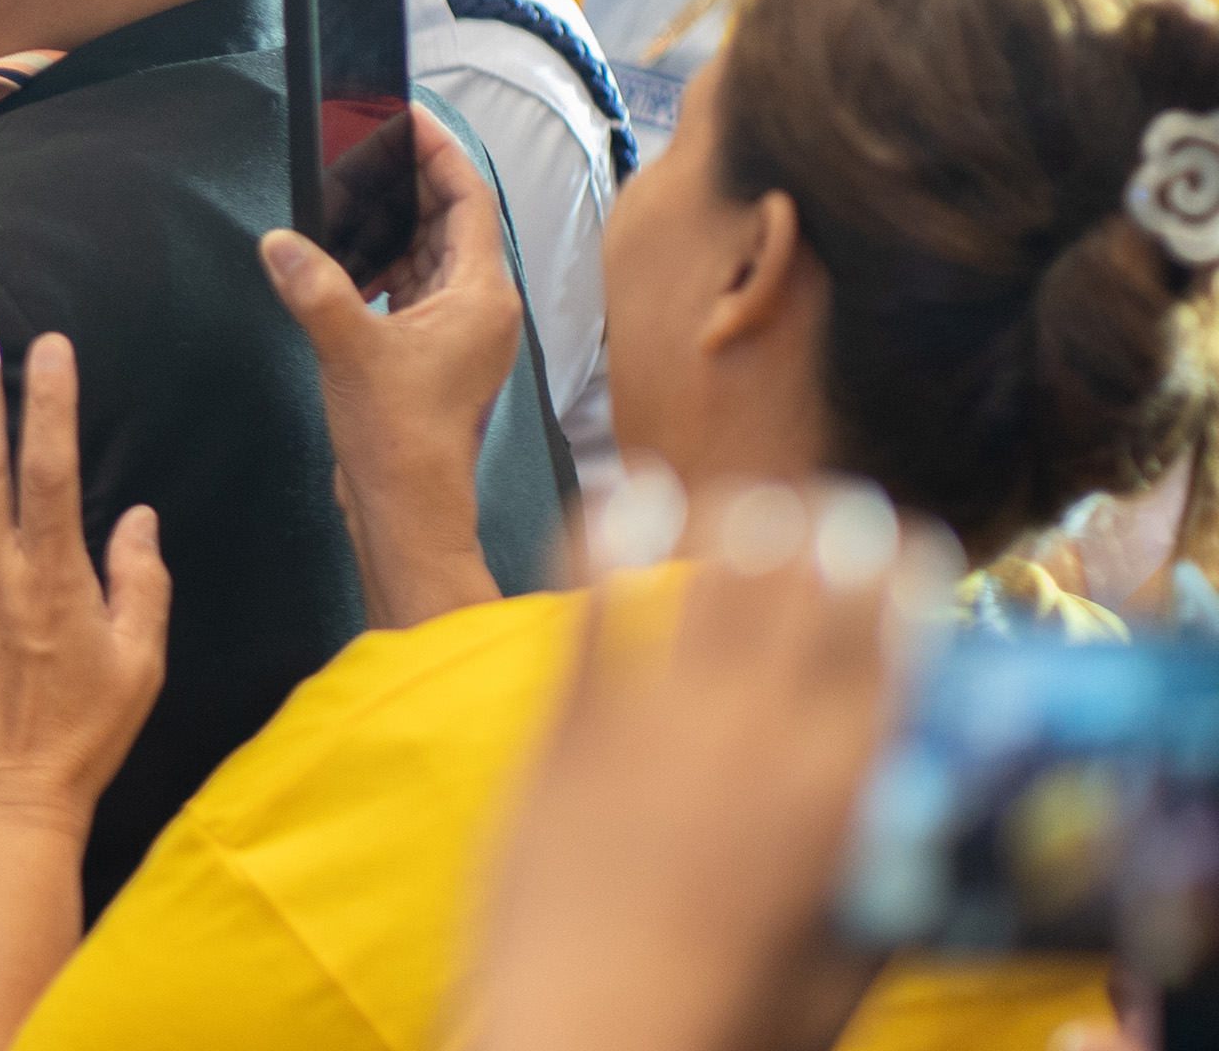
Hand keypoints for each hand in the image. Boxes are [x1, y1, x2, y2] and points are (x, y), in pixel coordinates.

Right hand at [261, 107, 522, 627]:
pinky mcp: (431, 355)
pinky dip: (381, 264)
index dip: (438, 152)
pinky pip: (410, 288)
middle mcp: (479, 309)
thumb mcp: (350, 349)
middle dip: (410, 181)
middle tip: (369, 144)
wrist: (408, 509)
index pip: (469, 199)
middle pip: (451, 221)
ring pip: (429, 254)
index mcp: (482, 297)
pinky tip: (347, 257)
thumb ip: (315, 285)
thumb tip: (282, 242)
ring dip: (392, 222)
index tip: (407, 118)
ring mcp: (457, 334)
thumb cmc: (403, 441)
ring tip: (350, 192)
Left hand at [468, 481, 924, 1050]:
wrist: (587, 1041)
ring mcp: (662, 719)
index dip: (906, 581)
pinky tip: (629, 489)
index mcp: (846, 789)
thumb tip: (912, 837)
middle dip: (833, 534)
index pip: (896, 648)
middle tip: (839, 509)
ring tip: (761, 504)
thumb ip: (878, 890)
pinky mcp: (572, 725)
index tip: (912, 547)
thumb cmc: (723, 1021)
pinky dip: (613, 535)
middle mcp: (765, 732)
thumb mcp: (843, 963)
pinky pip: (594, 604)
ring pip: (718, 582)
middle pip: (812, 591)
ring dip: (745, 525)